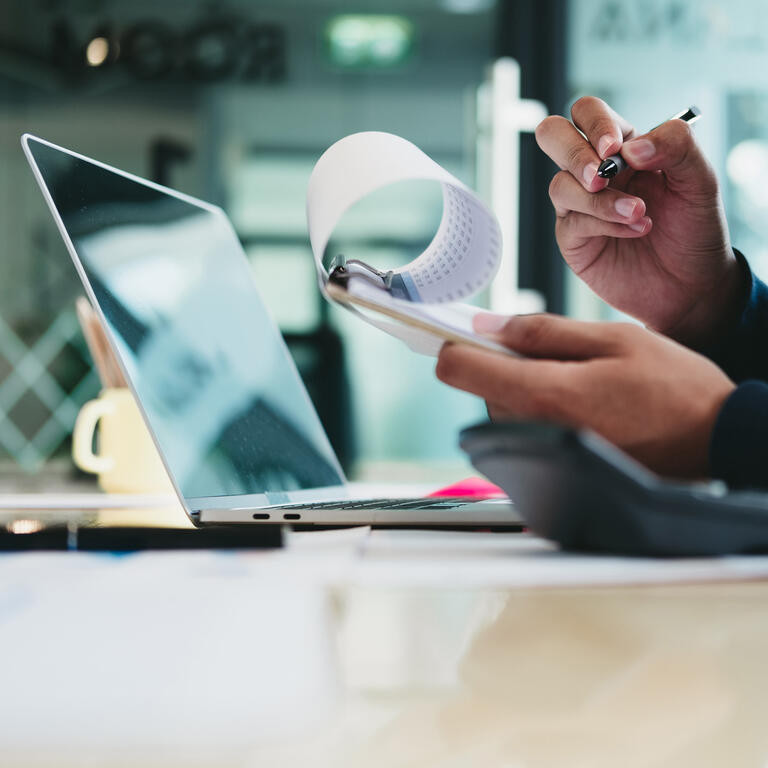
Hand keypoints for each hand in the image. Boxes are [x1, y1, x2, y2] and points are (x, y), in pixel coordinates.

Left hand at [436, 313, 735, 477]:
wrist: (715, 445)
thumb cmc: (674, 390)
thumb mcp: (613, 339)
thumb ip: (543, 331)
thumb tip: (488, 323)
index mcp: (541, 394)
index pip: (457, 368)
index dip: (454, 341)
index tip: (460, 327)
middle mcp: (529, 431)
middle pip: (478, 385)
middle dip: (501, 359)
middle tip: (551, 349)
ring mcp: (539, 456)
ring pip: (500, 406)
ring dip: (521, 384)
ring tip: (577, 377)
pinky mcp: (550, 469)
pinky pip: (522, 429)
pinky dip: (537, 408)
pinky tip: (579, 402)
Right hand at [535, 97, 745, 347]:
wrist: (690, 283)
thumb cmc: (693, 228)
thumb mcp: (700, 180)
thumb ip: (676, 147)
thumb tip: (631, 146)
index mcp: (622, 147)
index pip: (588, 114)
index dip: (595, 124)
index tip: (615, 147)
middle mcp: (594, 172)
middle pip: (553, 136)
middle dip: (574, 153)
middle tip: (601, 175)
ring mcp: (578, 206)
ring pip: (559, 186)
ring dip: (600, 200)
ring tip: (638, 214)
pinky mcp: (573, 239)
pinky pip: (573, 222)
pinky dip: (604, 224)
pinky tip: (634, 231)